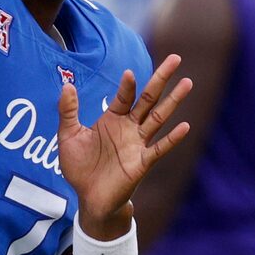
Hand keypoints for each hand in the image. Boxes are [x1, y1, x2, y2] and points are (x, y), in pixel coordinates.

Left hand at [58, 54, 191, 237]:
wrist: (88, 197)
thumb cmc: (80, 166)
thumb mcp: (69, 136)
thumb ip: (68, 112)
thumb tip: (66, 85)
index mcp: (113, 119)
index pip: (125, 96)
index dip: (128, 85)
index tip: (129, 73)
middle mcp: (130, 128)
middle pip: (149, 99)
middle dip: (161, 79)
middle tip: (176, 58)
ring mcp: (138, 144)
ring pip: (159, 118)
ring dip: (173, 101)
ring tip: (187, 82)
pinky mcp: (142, 163)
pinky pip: (159, 148)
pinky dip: (172, 138)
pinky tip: (184, 126)